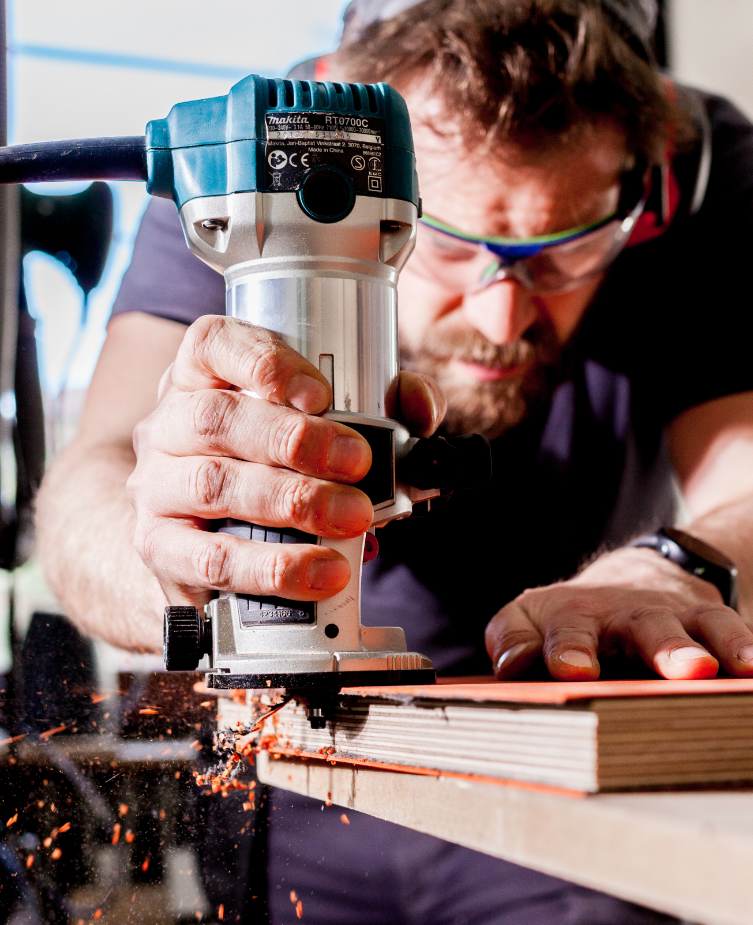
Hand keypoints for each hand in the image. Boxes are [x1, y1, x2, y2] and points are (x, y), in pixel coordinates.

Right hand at [128, 315, 443, 608]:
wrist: (207, 541)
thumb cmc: (275, 470)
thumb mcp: (321, 427)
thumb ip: (381, 406)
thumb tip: (417, 404)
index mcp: (203, 379)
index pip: (213, 345)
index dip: (265, 362)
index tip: (321, 393)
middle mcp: (169, 426)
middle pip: (218, 419)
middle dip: (298, 441)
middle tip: (359, 463)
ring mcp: (157, 488)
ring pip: (215, 486)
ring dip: (294, 502)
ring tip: (354, 519)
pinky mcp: (162, 550)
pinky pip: (211, 559)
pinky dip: (272, 568)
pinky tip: (319, 572)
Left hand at [486, 547, 752, 680]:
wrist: (637, 581)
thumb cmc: (573, 617)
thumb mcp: (529, 618)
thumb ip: (513, 636)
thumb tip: (507, 664)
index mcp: (585, 615)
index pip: (571, 631)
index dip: (568, 649)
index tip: (567, 670)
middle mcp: (646, 615)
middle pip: (659, 629)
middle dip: (674, 651)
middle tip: (689, 672)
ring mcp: (699, 623)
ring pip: (727, 632)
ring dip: (746, 651)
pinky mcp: (741, 634)